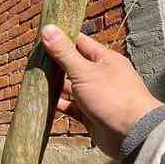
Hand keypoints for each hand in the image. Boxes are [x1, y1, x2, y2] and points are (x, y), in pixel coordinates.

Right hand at [41, 24, 162, 158]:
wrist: (132, 135)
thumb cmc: (112, 97)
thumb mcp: (84, 72)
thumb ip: (64, 53)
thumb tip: (47, 28)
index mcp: (104, 59)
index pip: (79, 42)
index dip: (60, 39)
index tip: (40, 37)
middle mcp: (100, 75)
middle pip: (72, 65)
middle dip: (54, 64)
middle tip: (31, 61)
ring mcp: (96, 96)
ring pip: (70, 87)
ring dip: (54, 85)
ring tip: (32, 80)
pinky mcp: (91, 114)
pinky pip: (71, 107)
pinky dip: (59, 104)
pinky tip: (43, 102)